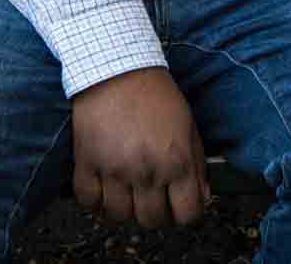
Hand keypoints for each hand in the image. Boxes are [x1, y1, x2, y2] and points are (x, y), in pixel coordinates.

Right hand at [72, 67, 209, 228]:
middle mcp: (147, 171)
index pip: (187, 215)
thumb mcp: (188, 127)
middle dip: (155, 213)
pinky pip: (88, 201)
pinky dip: (95, 199)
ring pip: (119, 216)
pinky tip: (104, 184)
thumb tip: (203, 197)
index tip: (179, 206)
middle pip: (151, 221)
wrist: (117, 69)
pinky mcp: (87, 163)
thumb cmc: (155, 96)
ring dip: (124, 207)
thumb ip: (197, 165)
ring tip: (127, 189)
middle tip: (152, 196)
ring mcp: (114, 170)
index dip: (186, 214)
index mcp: (177, 162)